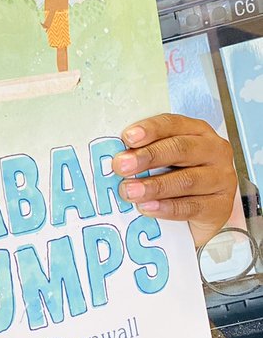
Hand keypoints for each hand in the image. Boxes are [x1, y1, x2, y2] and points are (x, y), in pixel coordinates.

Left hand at [113, 114, 237, 248]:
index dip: (150, 129)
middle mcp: (213, 151)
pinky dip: (167, 208)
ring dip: (154, 186)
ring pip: (187, 180)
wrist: (201, 213)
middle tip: (121, 166)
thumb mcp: (163, 161)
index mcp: (197, 132)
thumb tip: (117, 158)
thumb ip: (144, 154)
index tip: (127, 137)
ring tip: (130, 191)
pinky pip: (192, 206)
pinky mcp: (221, 206)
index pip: (173, 124)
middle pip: (181, 149)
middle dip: (148, 157)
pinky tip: (148, 208)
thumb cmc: (177, 178)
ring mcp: (221, 178)